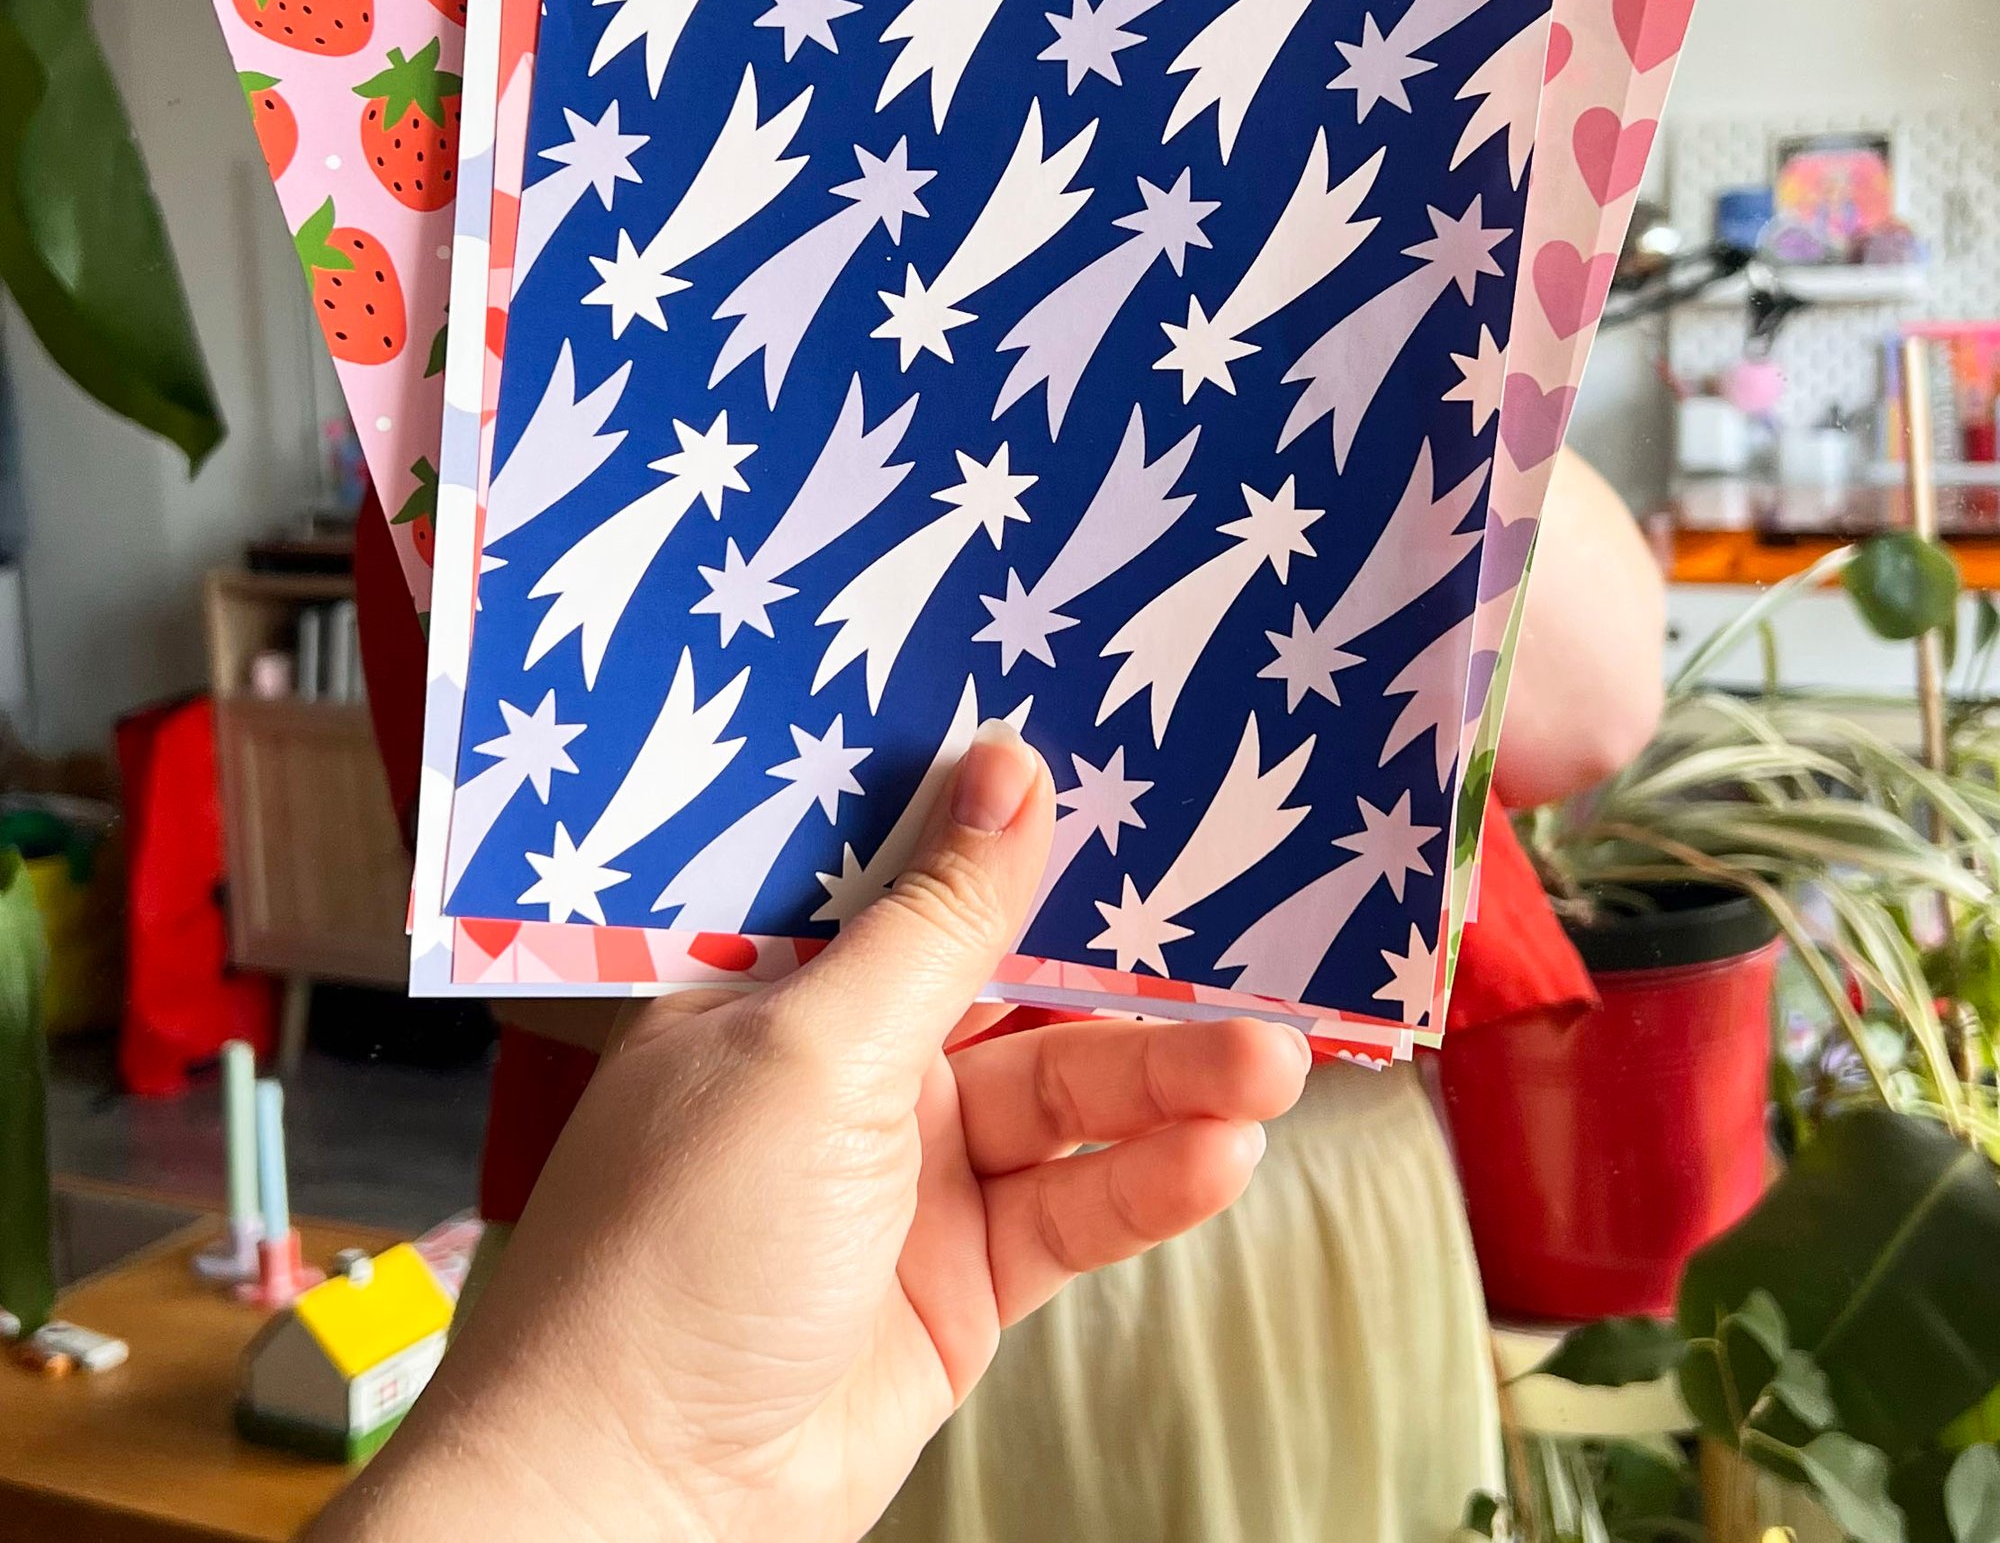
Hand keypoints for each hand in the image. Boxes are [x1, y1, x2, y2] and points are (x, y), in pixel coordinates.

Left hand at [316, 722, 1308, 1542]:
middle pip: (1018, 991)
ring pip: (1067, 1100)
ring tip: (1269, 1064)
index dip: (1027, 840)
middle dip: (1132, 974)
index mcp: (783, 985)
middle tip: (1255, 944)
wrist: (641, 1499)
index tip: (1139, 789)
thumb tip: (1005, 773)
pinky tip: (1220, 1155)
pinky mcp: (963, 1280)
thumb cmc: (678, 1248)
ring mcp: (911, 1177)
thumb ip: (935, 924)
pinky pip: (1076, 1208)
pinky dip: (1150, 1183)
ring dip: (1169, 1083)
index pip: (923, 883)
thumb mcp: (817, 1052)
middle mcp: (850, 1068)